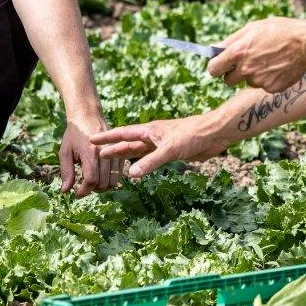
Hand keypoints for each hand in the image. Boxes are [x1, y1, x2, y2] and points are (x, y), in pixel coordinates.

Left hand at [60, 119, 124, 195]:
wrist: (87, 116)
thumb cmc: (74, 135)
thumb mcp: (65, 152)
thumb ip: (66, 172)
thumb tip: (65, 190)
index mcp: (90, 153)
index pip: (90, 180)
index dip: (83, 191)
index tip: (76, 194)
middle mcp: (105, 154)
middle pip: (102, 183)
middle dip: (91, 190)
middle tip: (82, 187)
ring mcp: (115, 153)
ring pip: (113, 182)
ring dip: (102, 187)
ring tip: (91, 183)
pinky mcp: (120, 154)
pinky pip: (119, 175)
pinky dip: (110, 180)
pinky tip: (100, 177)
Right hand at [91, 114, 221, 178]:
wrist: (214, 135)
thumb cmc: (192, 136)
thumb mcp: (170, 150)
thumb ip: (150, 162)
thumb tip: (131, 174)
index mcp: (149, 131)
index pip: (123, 134)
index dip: (108, 138)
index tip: (91, 139)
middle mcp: (153, 137)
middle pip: (128, 143)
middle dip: (112, 147)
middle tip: (96, 152)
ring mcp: (161, 145)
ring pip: (138, 151)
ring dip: (125, 155)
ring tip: (111, 159)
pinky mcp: (171, 152)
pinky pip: (150, 158)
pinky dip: (141, 163)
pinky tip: (137, 167)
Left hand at [208, 17, 305, 92]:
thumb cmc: (278, 31)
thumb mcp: (252, 28)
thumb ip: (231, 41)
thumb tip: (217, 49)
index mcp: (237, 53)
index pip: (213, 69)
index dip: (216, 67)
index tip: (219, 66)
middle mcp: (245, 69)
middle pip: (228, 80)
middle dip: (233, 73)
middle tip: (245, 63)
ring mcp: (258, 81)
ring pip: (248, 82)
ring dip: (253, 74)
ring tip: (268, 60)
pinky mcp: (271, 88)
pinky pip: (263, 85)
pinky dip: (267, 79)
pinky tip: (277, 67)